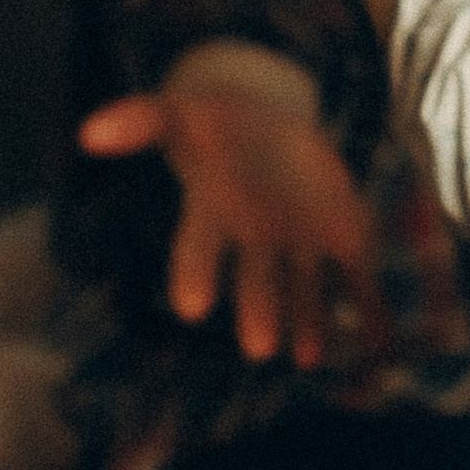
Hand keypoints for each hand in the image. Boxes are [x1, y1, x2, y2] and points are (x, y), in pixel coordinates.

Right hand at [78, 50, 377, 371]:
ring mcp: (302, 243)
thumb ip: (141, 119)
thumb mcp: (183, 112)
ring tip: (309, 357)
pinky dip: (370, 310)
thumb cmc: (219, 126)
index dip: (196, 274)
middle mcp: (256, 239)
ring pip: (307, 287)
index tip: (191, 308)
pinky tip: (381, 343)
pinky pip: (357, 279)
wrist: (270, 128)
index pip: (200, 248)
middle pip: (257, 278)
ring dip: (310, 321)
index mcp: (217, 213)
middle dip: (260, 310)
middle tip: (258, 348)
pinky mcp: (342, 238)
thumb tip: (88, 132)